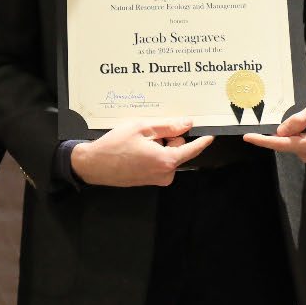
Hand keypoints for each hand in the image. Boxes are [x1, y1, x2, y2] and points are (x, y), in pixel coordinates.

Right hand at [70, 118, 213, 186]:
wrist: (94, 165)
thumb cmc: (114, 146)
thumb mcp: (142, 128)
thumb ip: (167, 126)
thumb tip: (186, 124)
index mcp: (166, 161)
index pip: (191, 150)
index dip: (202, 141)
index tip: (211, 135)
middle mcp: (164, 174)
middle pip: (178, 150)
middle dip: (169, 138)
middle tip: (150, 131)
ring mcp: (156, 179)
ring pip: (167, 155)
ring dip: (158, 145)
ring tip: (139, 140)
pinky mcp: (149, 180)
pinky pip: (158, 162)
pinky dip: (152, 152)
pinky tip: (136, 148)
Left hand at [243, 88, 305, 163]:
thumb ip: (298, 120)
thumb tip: (280, 132)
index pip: (284, 144)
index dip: (264, 140)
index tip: (248, 137)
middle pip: (286, 145)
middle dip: (275, 134)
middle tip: (275, 120)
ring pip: (291, 144)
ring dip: (289, 132)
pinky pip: (297, 144)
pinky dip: (294, 135)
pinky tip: (305, 124)